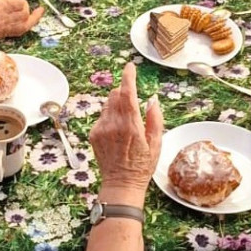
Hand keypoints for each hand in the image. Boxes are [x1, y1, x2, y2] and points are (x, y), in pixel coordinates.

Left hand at [90, 62, 163, 202]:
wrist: (121, 184)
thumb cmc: (142, 165)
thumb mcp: (156, 143)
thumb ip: (155, 119)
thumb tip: (152, 100)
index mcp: (131, 125)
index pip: (127, 93)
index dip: (128, 76)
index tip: (130, 66)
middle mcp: (114, 124)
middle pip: (115, 94)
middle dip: (124, 92)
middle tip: (133, 103)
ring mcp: (101, 129)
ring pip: (107, 104)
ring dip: (117, 105)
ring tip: (126, 123)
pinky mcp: (94, 134)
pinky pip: (102, 116)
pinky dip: (110, 117)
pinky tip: (117, 133)